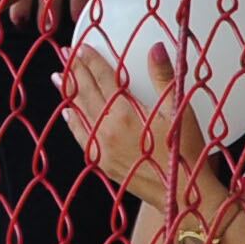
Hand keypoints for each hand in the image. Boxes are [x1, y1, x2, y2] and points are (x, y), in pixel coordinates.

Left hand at [66, 44, 211, 220]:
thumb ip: (164, 78)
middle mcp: (107, 129)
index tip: (82, 47)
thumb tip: (155, 48)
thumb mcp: (180, 112)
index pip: (103, 79)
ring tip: (58, 76)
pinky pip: (81, 137)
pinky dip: (73, 121)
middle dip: (75, 71)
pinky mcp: (103, 163)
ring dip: (69, 93)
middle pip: (86, 93)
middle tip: (65, 54)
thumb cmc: (186, 153)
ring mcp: (102, 148)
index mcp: (126, 113)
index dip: (92, 61)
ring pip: (79, 114)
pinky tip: (69, 113)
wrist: (182, 196)